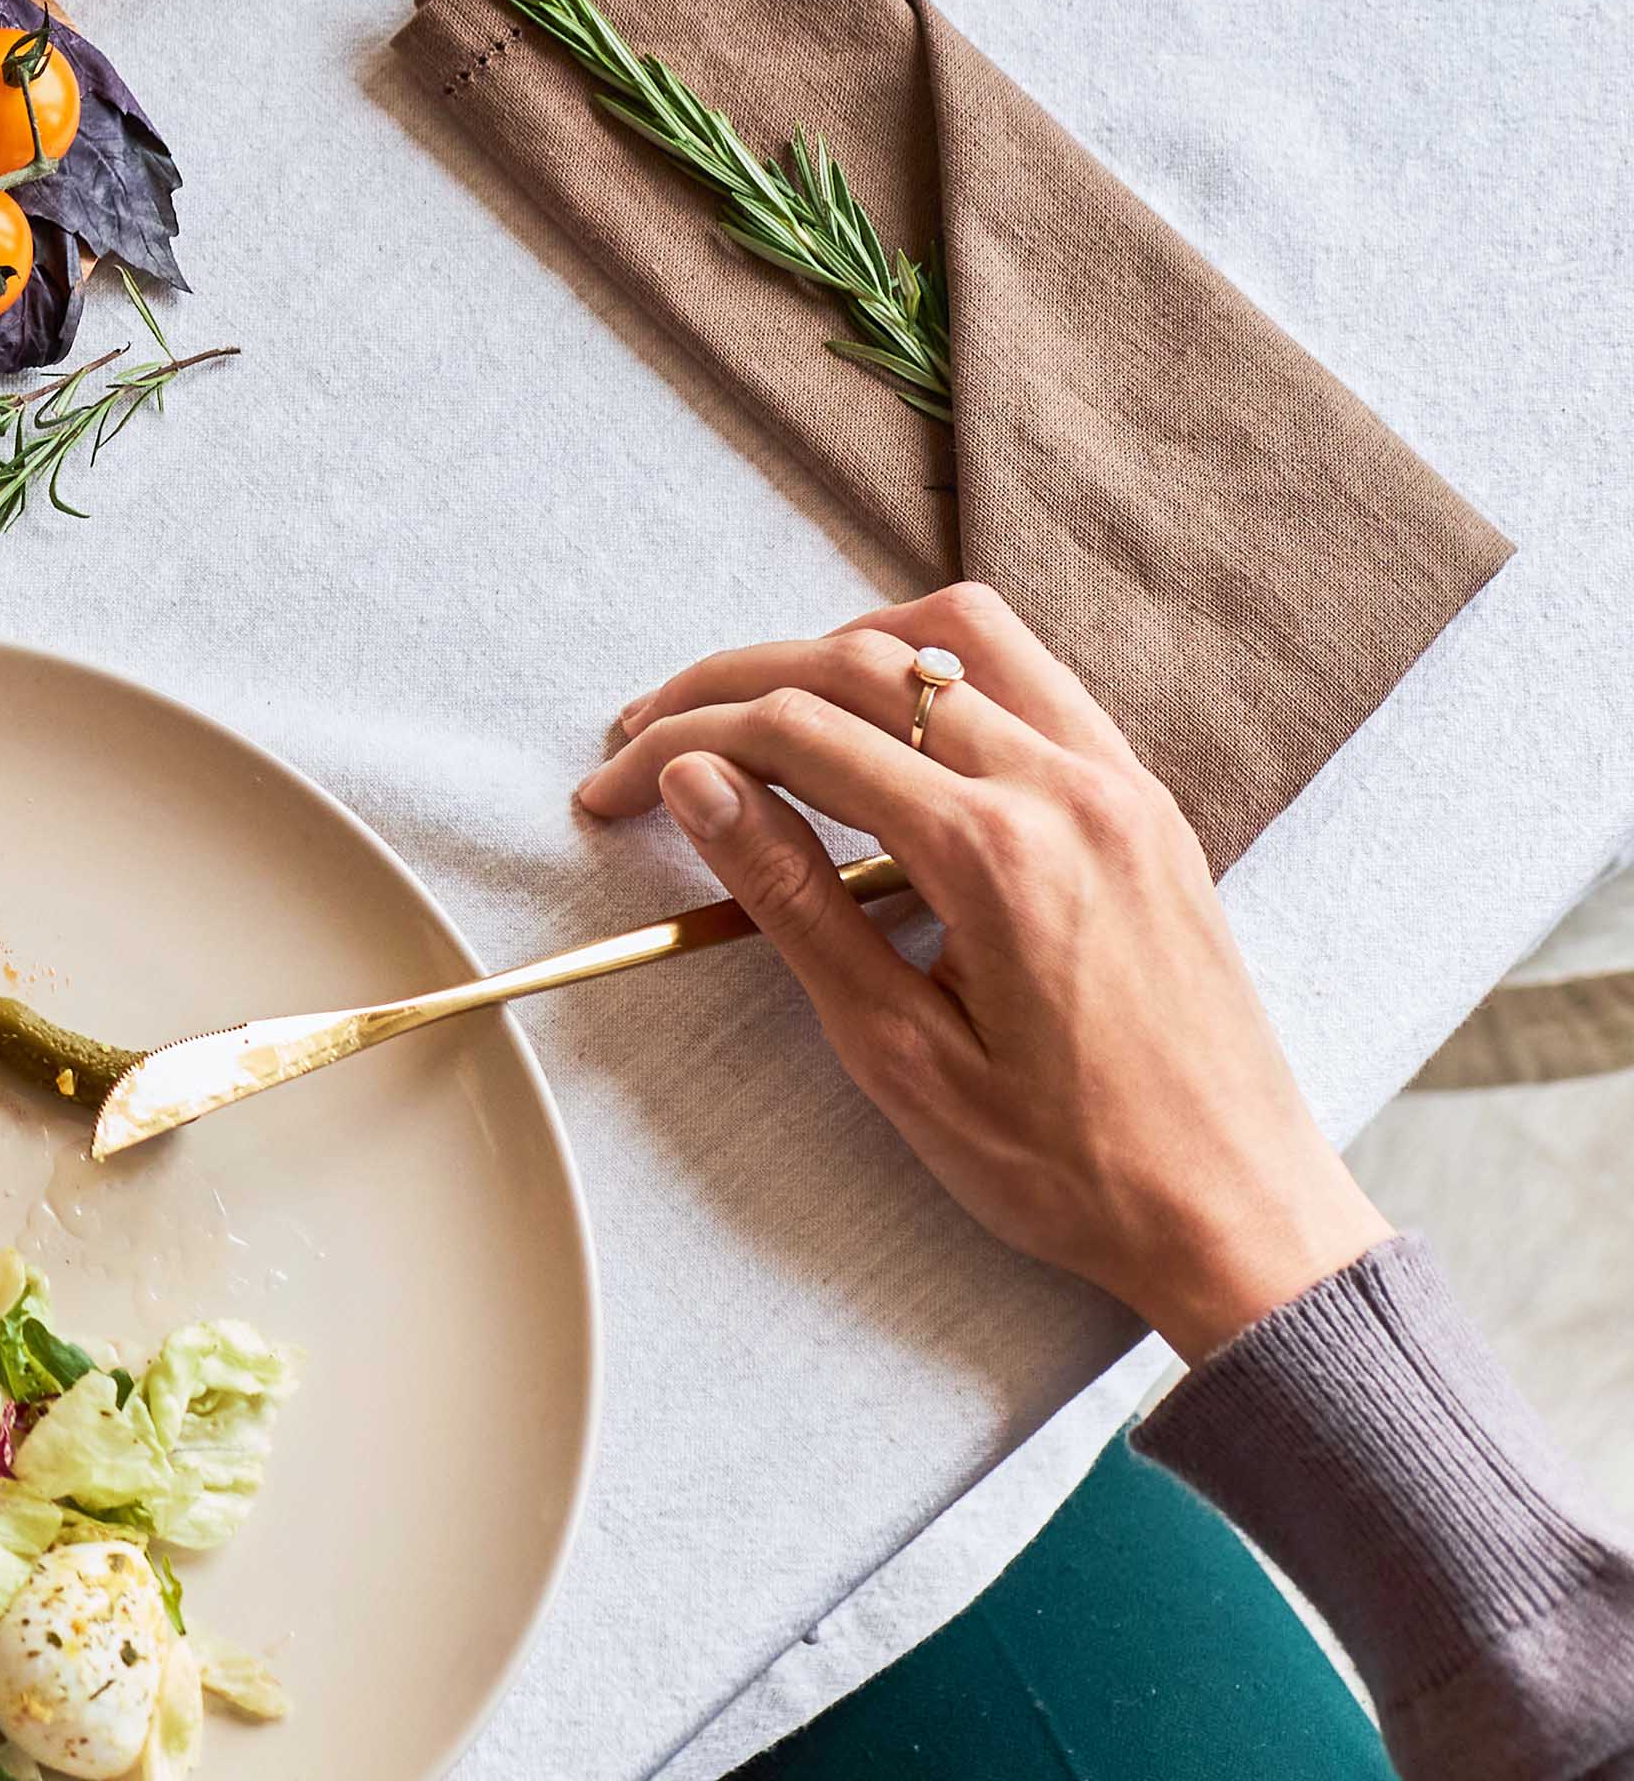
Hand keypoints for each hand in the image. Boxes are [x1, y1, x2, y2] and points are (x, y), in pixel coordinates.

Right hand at [574, 581, 1383, 1360]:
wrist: (1237, 1214)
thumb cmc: (1069, 1164)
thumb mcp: (898, 1052)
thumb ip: (792, 899)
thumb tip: (698, 782)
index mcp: (996, 853)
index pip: (797, 733)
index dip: (682, 744)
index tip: (614, 787)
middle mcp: (1065, 789)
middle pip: (859, 663)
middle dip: (732, 684)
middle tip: (651, 732)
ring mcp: (1119, 784)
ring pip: (957, 636)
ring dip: (841, 648)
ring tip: (767, 707)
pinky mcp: (1146, 803)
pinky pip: (1034, 677)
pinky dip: (938, 671)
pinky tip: (890, 730)